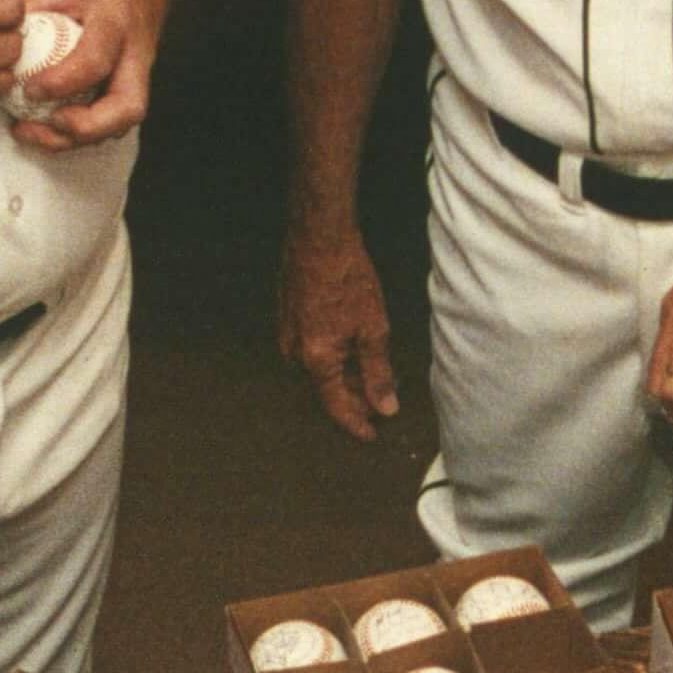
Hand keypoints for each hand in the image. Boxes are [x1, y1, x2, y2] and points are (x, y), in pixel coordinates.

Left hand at [3, 0, 161, 150]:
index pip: (95, 59)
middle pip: (127, 107)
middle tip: (44, 124)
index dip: (63, 82)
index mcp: (114, 22)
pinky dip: (79, 134)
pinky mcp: (130, 90)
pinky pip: (111, 123)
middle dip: (84, 128)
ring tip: (32, 132)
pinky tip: (46, 129)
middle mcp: (134, 55)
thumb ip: (27, 9)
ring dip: (77, 139)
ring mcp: (137, 77)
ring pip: (121, 124)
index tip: (29, 89)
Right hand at [280, 219, 402, 440]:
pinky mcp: (288, 317)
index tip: (372, 434)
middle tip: (384, 395)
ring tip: (373, 366)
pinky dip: (334, 353)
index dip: (357, 423)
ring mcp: (287, 334)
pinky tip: (352, 342)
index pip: (337, 406)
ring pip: (320, 367)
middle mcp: (295, 353)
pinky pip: (312, 348)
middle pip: (328, 388)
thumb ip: (378, 372)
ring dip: (345, 373)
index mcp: (316, 360)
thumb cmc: (347, 278)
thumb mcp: (373, 328)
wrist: (319, 237)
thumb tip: (385, 407)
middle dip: (355, 395)